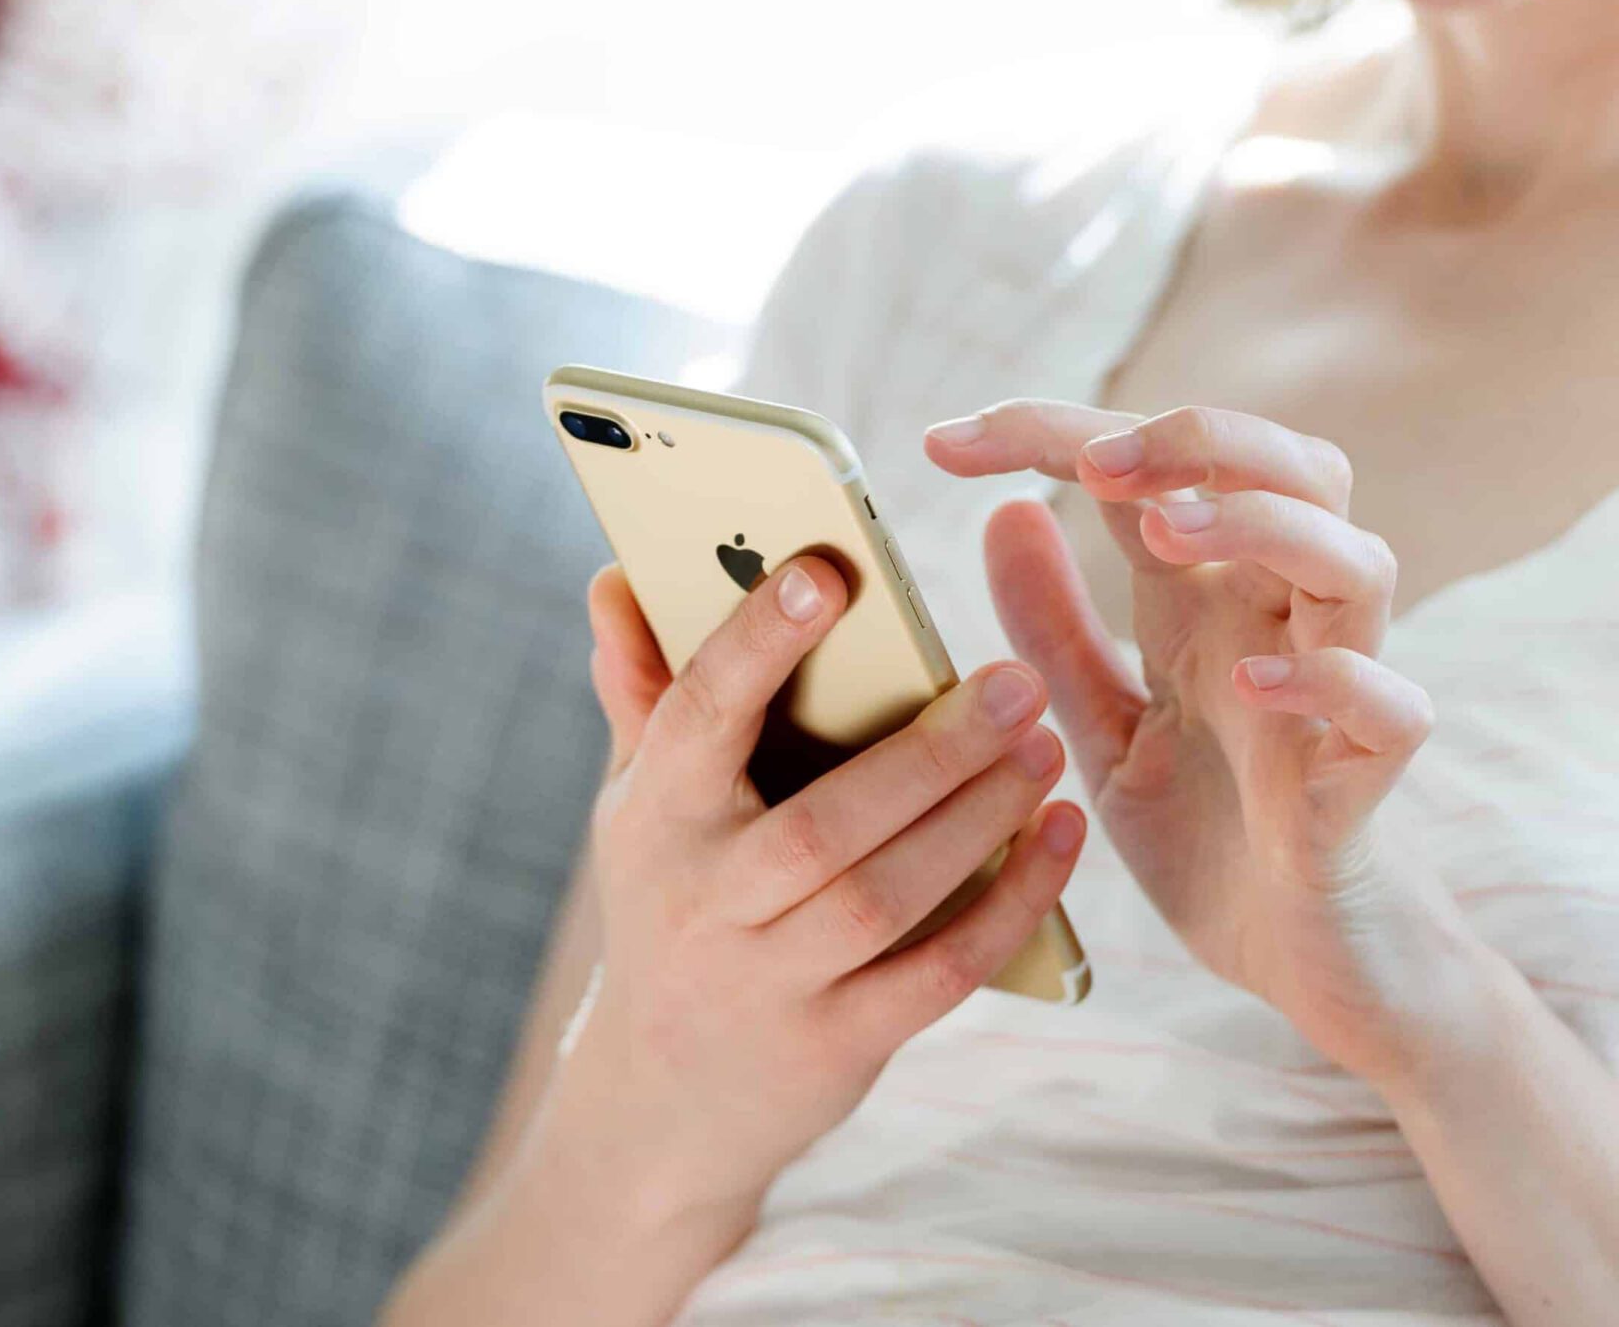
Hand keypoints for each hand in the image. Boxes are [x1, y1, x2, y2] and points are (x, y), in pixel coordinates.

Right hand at [560, 559, 1086, 1226]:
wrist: (664, 1099)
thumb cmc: (670, 906)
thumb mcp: (640, 807)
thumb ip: (643, 693)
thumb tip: (615, 579)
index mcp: (656, 819)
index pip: (699, 717)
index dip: (757, 644)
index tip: (826, 572)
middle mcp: (705, 903)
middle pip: (824, 822)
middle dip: (928, 751)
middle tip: (1014, 679)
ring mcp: (768, 983)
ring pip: (886, 896)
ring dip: (976, 819)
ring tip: (1043, 745)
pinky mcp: (836, 1046)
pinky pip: (936, 974)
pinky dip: (1005, 905)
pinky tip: (1056, 837)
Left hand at [926, 402, 1473, 1087]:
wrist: (1296, 966)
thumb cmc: (1210, 832)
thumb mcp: (1103, 724)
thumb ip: (1056, 630)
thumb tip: (1003, 513)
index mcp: (1209, 601)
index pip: (1154, 472)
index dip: (1054, 432)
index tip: (943, 443)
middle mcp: (1280, 625)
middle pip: (1295, 470)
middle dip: (1200, 440)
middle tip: (1095, 462)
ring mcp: (1335, 698)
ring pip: (1355, 564)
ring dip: (1263, 530)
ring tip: (1164, 536)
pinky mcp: (1365, 785)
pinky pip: (1392, 708)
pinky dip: (1334, 681)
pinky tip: (1257, 684)